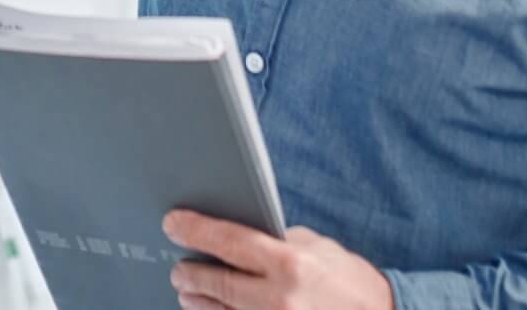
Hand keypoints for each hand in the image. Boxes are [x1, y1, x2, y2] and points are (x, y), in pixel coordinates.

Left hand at [162, 211, 394, 309]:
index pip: (229, 241)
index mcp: (291, 263)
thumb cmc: (352, 284)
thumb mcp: (321, 249)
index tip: (173, 224)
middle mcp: (280, 297)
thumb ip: (281, 242)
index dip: (196, 230)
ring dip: (198, 301)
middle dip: (191, 273)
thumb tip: (242, 238)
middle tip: (178, 267)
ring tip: (188, 291)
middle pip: (218, 283)